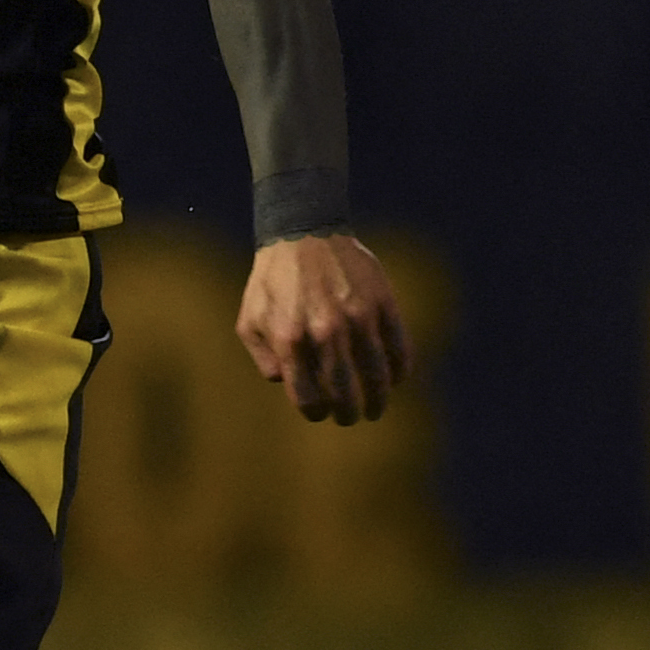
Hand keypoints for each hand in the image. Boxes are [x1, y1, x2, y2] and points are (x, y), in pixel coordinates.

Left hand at [236, 232, 411, 423]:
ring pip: (378, 378)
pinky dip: (399, 372)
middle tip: (350, 417)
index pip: (308, 398)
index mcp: (290, 338)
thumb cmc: (273, 280)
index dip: (316, 412)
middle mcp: (325, 332)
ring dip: (378, 400)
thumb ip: (264, 358)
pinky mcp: (382, 305)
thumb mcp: (250, 319)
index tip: (321, 413)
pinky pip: (399, 351)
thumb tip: (287, 384)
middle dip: (348, 414)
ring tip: (374, 408)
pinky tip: (392, 378)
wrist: (303, 232)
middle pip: (345, 394)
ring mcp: (357, 318)